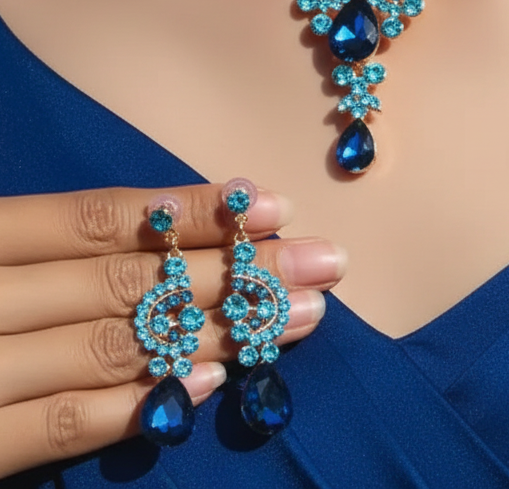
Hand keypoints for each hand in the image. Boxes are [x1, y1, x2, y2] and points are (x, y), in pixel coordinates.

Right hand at [0, 184, 345, 477]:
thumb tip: (176, 234)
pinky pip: (61, 427)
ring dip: (217, 332)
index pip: (102, 219)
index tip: (278, 206)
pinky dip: (140, 401)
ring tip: (302, 315)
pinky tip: (215, 382)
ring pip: (114, 348)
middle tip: (325, 262)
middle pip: (128, 283)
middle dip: (236, 272)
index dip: (194, 212)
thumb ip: (58, 247)